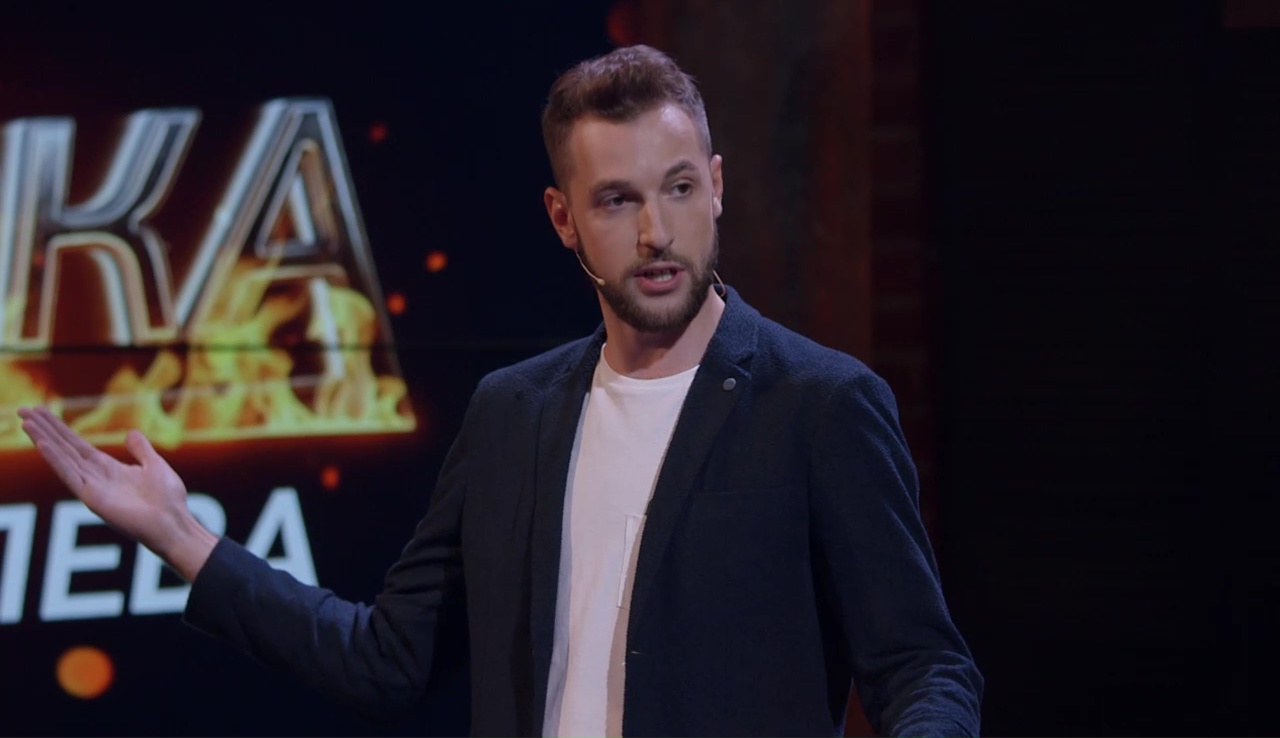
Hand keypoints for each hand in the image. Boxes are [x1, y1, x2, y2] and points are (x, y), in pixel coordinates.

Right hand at [17, 406, 217, 580]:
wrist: (173, 521)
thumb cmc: (168, 499)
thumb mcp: (154, 465)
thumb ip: (140, 450)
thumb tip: (130, 432)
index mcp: (109, 469)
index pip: (77, 445)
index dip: (60, 429)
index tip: (42, 412)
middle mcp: (95, 477)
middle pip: (65, 448)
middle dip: (45, 429)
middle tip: (24, 410)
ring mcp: (91, 487)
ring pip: (62, 458)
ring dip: (44, 439)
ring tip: (26, 422)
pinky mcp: (92, 498)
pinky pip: (70, 474)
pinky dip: (56, 459)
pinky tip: (42, 443)